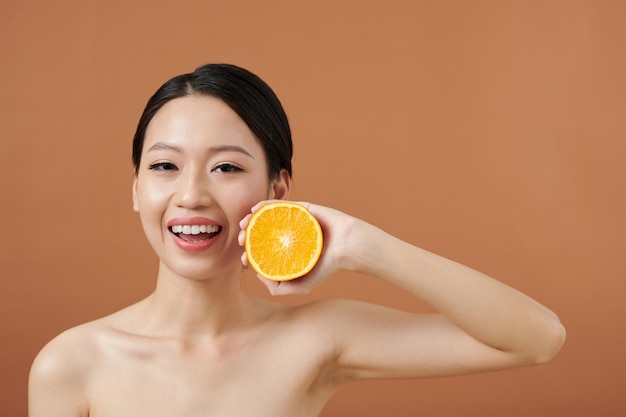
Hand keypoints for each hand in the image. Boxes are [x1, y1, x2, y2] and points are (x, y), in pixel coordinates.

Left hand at [238, 200, 358, 294]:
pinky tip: (254, 209)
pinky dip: (264, 205)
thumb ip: (279, 288)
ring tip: (243, 224)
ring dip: (252, 219)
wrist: (347, 247)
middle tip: (241, 239)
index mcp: (287, 252)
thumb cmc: (326, 267)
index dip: (250, 253)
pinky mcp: (300, 208)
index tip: (243, 258)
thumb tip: (256, 275)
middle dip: (247, 235)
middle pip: (262, 234)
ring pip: (267, 218)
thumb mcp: (301, 286)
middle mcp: (288, 236)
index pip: (264, 252)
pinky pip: (280, 204)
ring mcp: (293, 221)